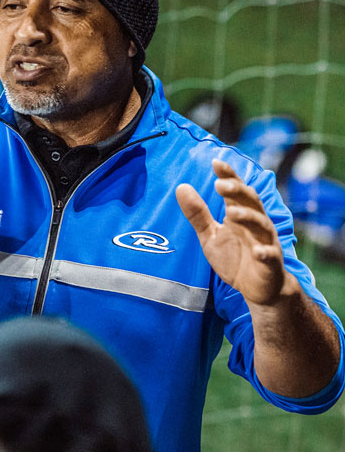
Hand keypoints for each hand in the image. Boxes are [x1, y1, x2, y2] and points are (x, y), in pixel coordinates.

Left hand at [176, 159, 284, 306]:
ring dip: (248, 217)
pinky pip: (270, 255)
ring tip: (232, 212)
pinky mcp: (271, 263)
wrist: (257, 289)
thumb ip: (197, 214)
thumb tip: (181, 187)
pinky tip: (257, 251)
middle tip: (220, 183)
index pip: (236, 190)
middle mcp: (255, 224)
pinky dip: (265, 252)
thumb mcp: (210, 236)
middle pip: (250, 201)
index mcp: (240, 214)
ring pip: (262, 224)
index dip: (228, 175)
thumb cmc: (235, 258)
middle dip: (237, 191)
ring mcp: (266, 242)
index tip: (215, 162)